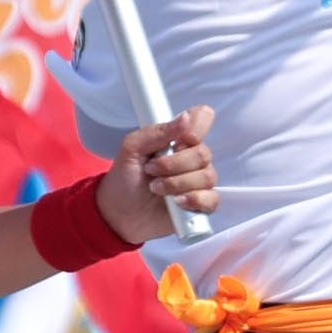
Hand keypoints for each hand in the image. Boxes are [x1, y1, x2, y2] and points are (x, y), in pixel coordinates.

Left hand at [100, 110, 215, 241]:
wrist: (119, 214)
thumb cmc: (124, 180)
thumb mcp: (131, 149)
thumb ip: (157, 132)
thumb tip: (186, 118)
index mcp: (178, 139)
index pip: (203, 118)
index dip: (196, 127)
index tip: (177, 141)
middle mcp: (192, 158)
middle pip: (203, 153)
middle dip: (173, 165)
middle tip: (151, 171)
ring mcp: (199, 181)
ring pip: (206, 176)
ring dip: (176, 184)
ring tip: (156, 189)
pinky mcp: (202, 204)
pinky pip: (211, 199)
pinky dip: (193, 200)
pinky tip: (176, 202)